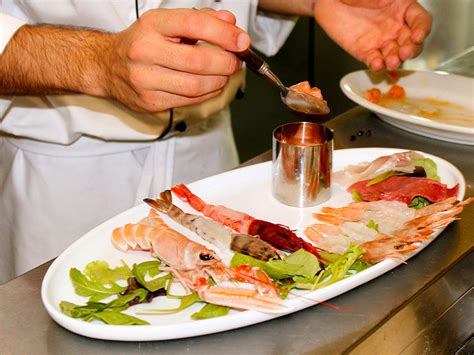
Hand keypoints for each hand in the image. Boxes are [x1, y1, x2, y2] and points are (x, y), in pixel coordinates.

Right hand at [102, 8, 249, 111]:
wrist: (106, 66)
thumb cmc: (142, 43)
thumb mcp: (167, 23)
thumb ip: (200, 20)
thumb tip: (230, 23)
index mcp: (152, 25)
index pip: (193, 24)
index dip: (223, 33)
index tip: (242, 41)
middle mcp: (145, 51)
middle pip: (198, 61)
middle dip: (226, 63)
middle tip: (236, 61)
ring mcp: (146, 80)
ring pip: (196, 85)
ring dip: (219, 81)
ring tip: (224, 73)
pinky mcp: (150, 102)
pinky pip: (189, 100)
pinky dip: (208, 93)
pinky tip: (211, 85)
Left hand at [314, 0, 431, 70]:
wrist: (331, 0)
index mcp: (403, 9)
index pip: (421, 21)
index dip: (422, 30)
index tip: (418, 36)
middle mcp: (395, 27)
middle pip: (411, 42)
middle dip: (411, 49)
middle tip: (405, 52)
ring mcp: (380, 40)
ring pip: (394, 54)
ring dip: (395, 60)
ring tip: (391, 62)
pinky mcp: (364, 51)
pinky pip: (374, 60)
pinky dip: (377, 65)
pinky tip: (377, 65)